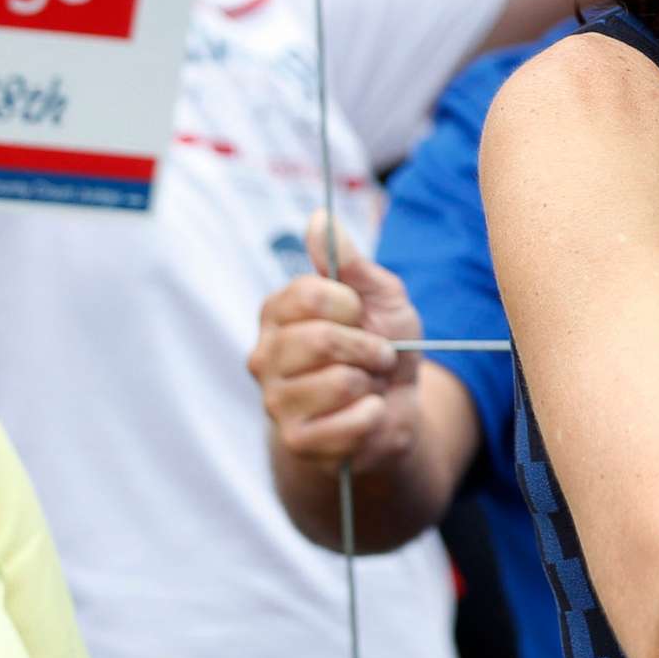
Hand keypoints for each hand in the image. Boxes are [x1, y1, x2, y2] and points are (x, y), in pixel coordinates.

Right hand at [246, 210, 420, 472]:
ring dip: (371, 383)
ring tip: (366, 385)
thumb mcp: (380, 297)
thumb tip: (320, 216)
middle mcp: (265, 355)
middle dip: (369, 346)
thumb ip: (351, 261)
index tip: (360, 314)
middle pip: (322, 340)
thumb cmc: (382, 346)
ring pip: (337, 382)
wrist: (393, 409)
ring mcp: (275, 401)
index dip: (351, 303)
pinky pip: (347, 423)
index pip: (308, 293)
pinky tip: (365, 414)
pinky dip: (372, 416)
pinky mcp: (295, 440)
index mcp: (280, 313)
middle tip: (376, 355)